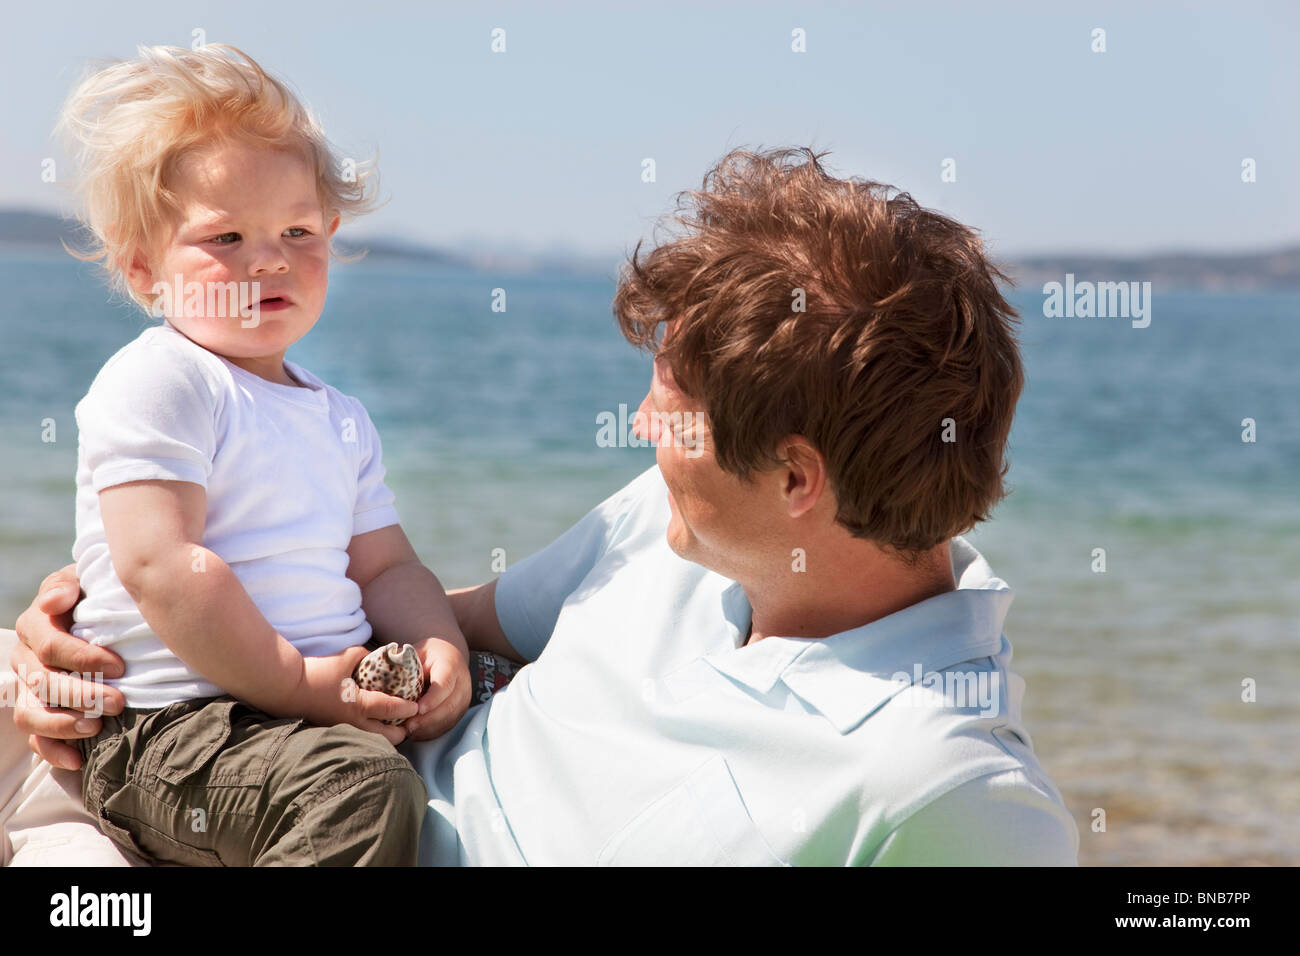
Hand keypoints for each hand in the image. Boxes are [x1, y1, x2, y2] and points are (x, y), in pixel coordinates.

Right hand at [11, 565, 125, 769]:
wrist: (106, 615)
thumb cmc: (98, 597)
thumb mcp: (86, 580)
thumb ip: (69, 585)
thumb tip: (52, 601)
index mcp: (36, 625)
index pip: (50, 645)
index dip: (83, 657)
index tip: (120, 665)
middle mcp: (25, 659)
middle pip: (42, 684)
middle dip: (81, 695)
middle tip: (118, 702)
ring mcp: (28, 690)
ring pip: (30, 714)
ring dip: (62, 725)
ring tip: (96, 729)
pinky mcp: (38, 712)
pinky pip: (35, 740)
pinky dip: (53, 752)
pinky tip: (78, 760)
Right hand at [295, 646, 419, 745]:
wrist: (287, 688)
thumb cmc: (318, 672)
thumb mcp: (347, 658)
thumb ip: (369, 657)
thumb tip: (382, 657)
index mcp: (359, 705)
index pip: (391, 710)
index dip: (407, 709)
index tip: (416, 706)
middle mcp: (353, 723)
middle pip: (388, 738)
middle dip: (401, 730)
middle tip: (407, 719)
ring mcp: (344, 731)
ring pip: (375, 742)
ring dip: (386, 735)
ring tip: (394, 724)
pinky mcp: (335, 732)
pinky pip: (360, 739)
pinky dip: (371, 734)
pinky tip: (373, 725)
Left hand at [402, 636, 471, 741]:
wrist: (445, 656)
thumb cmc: (426, 656)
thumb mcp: (416, 653)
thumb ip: (405, 665)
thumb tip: (382, 677)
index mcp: (451, 664)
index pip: (445, 683)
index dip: (433, 698)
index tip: (418, 709)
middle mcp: (462, 682)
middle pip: (449, 705)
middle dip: (428, 719)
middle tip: (408, 725)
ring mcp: (463, 699)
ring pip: (449, 718)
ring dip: (428, 727)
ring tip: (409, 730)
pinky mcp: (460, 711)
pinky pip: (447, 725)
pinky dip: (431, 731)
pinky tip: (416, 732)